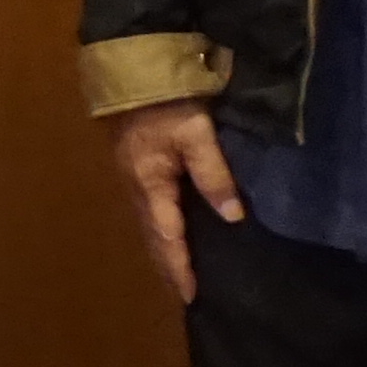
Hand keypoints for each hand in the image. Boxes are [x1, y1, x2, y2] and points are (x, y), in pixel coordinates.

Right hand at [110, 99, 241, 303]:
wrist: (132, 69)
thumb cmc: (166, 103)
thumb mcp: (196, 134)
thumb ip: (214, 175)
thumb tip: (233, 217)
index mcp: (150, 185)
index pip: (168, 237)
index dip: (180, 267)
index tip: (190, 297)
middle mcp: (137, 188)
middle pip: (154, 237)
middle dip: (169, 266)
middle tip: (184, 294)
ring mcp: (133, 177)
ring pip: (150, 225)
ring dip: (164, 250)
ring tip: (179, 272)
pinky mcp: (137, 166)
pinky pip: (150, 211)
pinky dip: (161, 231)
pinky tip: (171, 233)